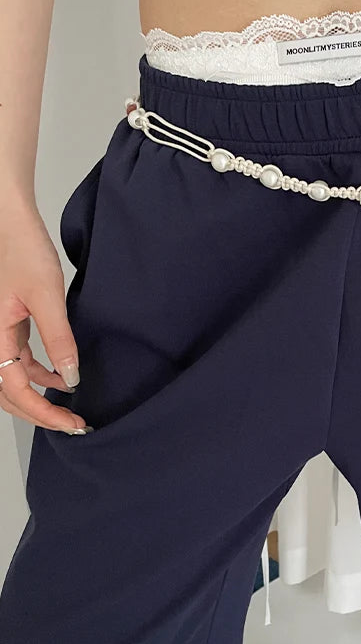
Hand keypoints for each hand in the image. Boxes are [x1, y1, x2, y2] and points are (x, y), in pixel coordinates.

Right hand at [0, 201, 91, 432]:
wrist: (9, 219)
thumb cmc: (21, 248)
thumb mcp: (47, 296)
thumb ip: (59, 339)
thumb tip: (71, 377)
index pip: (15, 389)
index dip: (42, 412)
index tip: (70, 423)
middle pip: (7, 393)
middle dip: (38, 412)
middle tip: (71, 425)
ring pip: (11, 379)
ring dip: (37, 395)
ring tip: (69, 406)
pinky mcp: (5, 325)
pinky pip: (16, 361)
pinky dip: (37, 374)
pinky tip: (59, 376)